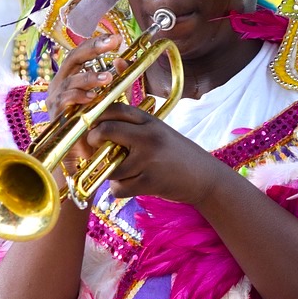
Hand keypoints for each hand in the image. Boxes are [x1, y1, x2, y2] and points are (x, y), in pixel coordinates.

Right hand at [44, 34, 126, 172]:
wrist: (83, 153)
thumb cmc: (95, 123)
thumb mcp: (111, 99)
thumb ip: (118, 81)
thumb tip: (123, 60)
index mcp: (72, 76)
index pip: (82, 53)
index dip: (96, 43)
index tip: (116, 39)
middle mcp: (61, 83)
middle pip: (73, 58)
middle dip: (92, 49)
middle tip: (111, 44)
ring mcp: (56, 98)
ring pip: (70, 79)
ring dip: (90, 77)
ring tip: (108, 78)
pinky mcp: (55, 114)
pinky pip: (66, 100)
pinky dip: (80, 97)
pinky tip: (93, 98)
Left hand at [86, 103, 223, 204]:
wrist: (204, 177)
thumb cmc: (177, 155)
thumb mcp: (159, 132)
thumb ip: (134, 126)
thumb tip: (100, 123)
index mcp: (150, 121)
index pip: (115, 109)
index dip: (97, 116)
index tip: (93, 126)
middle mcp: (148, 136)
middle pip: (105, 131)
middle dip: (93, 141)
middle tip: (95, 148)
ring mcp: (148, 159)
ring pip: (109, 167)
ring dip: (110, 173)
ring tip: (124, 172)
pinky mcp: (149, 182)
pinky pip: (118, 188)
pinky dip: (119, 189)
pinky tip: (131, 185)